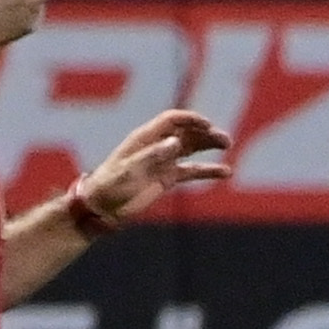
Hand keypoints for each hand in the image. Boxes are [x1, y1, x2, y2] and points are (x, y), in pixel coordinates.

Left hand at [74, 109, 233, 226]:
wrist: (101, 208)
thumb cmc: (109, 186)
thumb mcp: (129, 170)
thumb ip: (152, 156)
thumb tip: (175, 142)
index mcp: (144, 138)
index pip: (172, 121)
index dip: (190, 120)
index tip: (208, 125)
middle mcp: (156, 146)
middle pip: (185, 132)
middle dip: (205, 133)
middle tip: (225, 140)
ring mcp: (162, 162)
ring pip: (191, 148)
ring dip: (209, 146)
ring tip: (227, 146)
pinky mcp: (167, 178)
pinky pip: (191, 171)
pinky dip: (207, 171)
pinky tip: (224, 172)